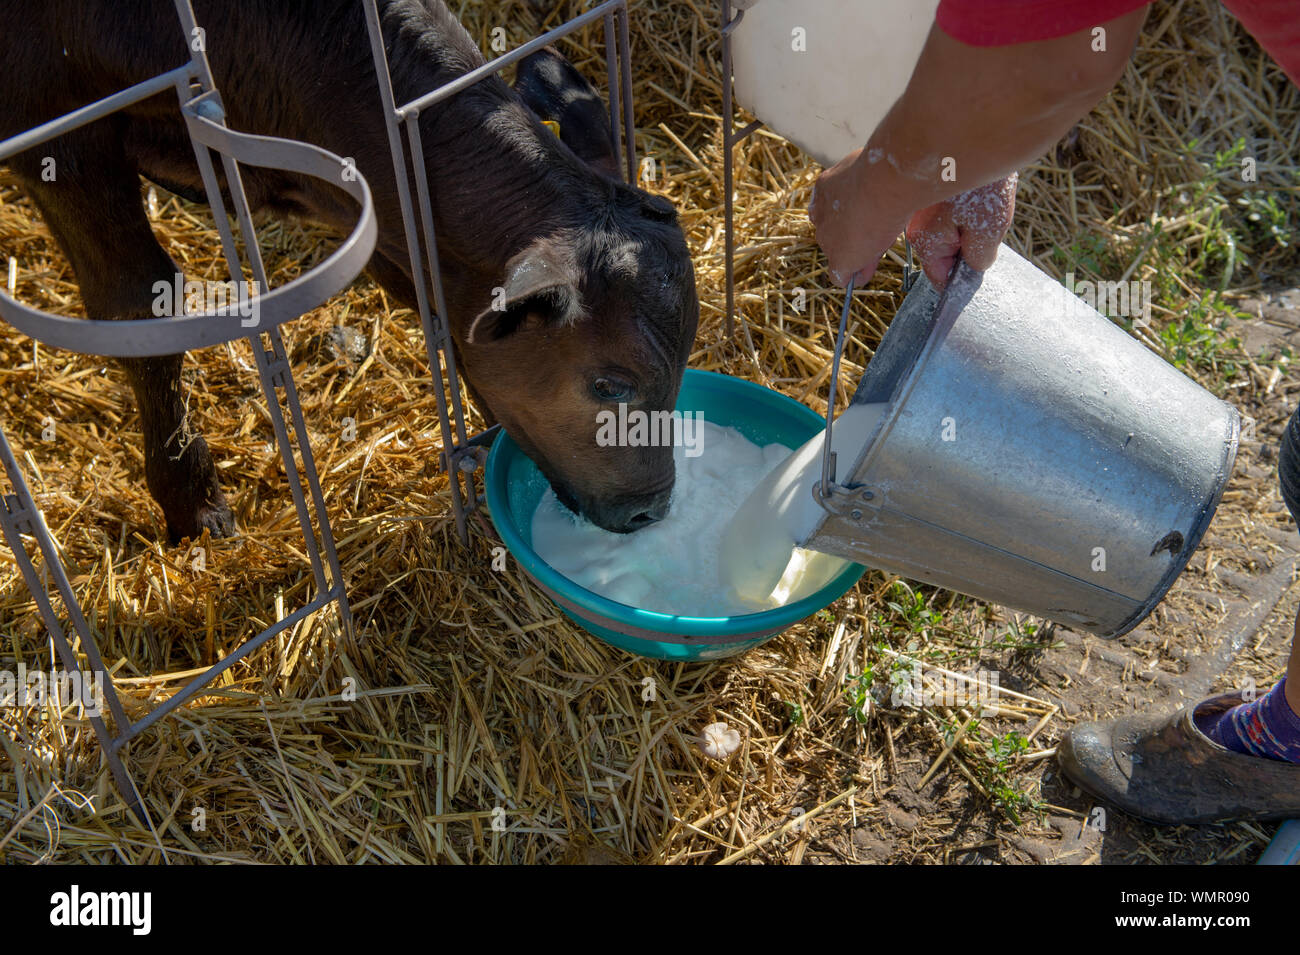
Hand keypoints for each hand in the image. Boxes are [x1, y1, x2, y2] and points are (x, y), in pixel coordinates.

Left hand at [809, 147, 911, 287]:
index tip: (870, 218)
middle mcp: (821, 212)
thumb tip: (880, 195)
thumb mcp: (873, 171)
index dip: (851, 216)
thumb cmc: (886, 169)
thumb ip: (870, 183)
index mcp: (826, 187)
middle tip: (878, 237)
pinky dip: (852, 277)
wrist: (886, 181)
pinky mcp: (838, 257)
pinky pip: (839, 276)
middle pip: (835, 231)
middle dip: (854, 237)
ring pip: (839, 252)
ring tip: (879, 249)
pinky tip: (864, 274)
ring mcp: (827, 236)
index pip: (834, 209)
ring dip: (857, 254)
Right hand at [905, 174, 1017, 288]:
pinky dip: (959, 206)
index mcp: (925, 240)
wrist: (981, 131)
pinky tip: (975, 190)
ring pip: (943, 230)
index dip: (959, 275)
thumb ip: (978, 257)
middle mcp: (913, 224)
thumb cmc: (984, 185)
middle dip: (962, 247)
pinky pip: (943, 210)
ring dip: (963, 225)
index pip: (939, 276)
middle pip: (939, 252)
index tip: (977, 259)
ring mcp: (917, 206)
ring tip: (981, 203)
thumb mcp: (989, 230)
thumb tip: (973, 268)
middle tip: (984, 223)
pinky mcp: (927, 187)